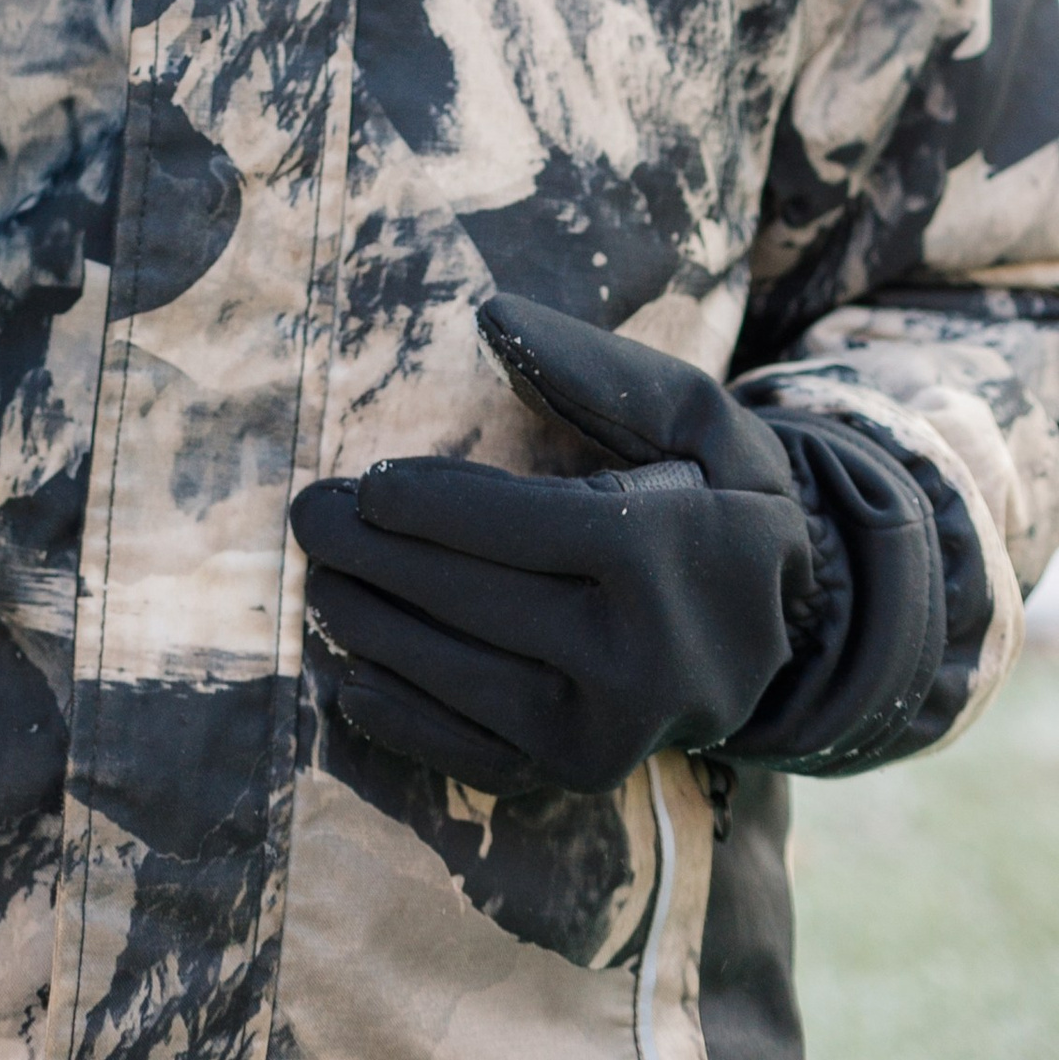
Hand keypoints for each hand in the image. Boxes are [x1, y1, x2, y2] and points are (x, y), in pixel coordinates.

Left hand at [290, 292, 944, 794]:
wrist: (781, 626)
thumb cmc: (718, 494)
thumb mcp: (694, 412)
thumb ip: (595, 364)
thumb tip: (489, 313)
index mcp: (666, 555)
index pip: (518, 527)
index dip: (428, 506)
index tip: (365, 482)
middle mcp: (639, 657)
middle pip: (472, 602)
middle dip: (374, 555)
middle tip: (306, 516)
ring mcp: (609, 729)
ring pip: (459, 680)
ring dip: (371, 628)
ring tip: (316, 579)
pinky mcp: (584, 775)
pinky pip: (473, 752)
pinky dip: (401, 717)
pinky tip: (344, 674)